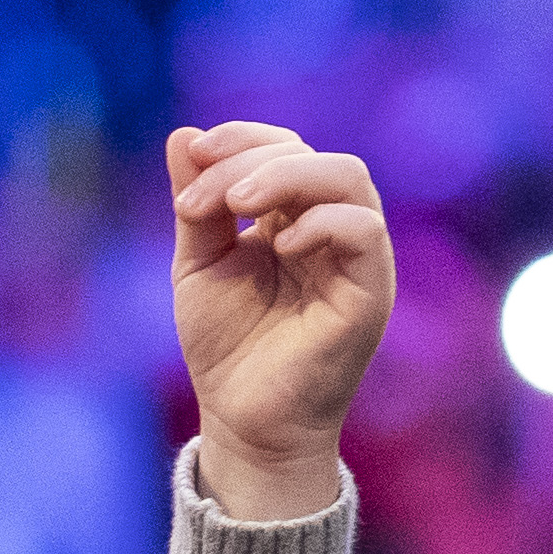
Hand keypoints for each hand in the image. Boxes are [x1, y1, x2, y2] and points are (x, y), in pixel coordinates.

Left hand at [167, 122, 393, 525]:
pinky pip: (363, 230)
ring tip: (235, 204)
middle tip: (201, 200)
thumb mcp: (199, 262)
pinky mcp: (369, 293)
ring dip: (285, 176)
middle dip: (250, 159)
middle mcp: (333, 231)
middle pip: (314, 155)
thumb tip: (183, 134)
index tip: (193, 157)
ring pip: (348, 178)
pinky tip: (277, 246)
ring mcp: (356, 260)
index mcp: (297, 218)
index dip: (241, 139)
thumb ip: (197, 204)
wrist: (241, 419)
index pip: (286, 148)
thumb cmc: (227, 346)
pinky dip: (320, 222)